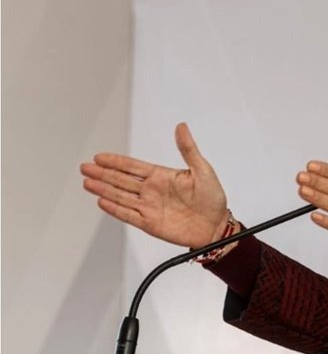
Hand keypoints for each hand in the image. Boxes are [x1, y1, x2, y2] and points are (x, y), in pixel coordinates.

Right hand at [80, 122, 229, 248]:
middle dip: (103, 173)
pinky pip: (128, 215)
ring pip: (121, 196)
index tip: (99, 157)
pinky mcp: (150, 223)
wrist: (216, 227)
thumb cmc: (212, 198)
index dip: (116, 162)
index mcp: (162, 176)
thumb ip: (188, 149)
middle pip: (121, 180)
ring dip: (104, 189)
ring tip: (88, 182)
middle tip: (85, 167)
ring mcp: (149, 207)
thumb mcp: (203, 170)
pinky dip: (115, 208)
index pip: (133, 166)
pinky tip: (102, 201)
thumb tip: (181, 127)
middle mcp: (152, 191)